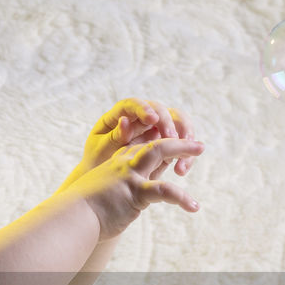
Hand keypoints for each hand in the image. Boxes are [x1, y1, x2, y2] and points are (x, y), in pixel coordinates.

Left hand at [65, 98, 202, 185]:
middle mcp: (141, 117)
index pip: (133, 104)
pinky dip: (185, 154)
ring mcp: (156, 128)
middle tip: (172, 140)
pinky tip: (181, 170)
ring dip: (184, 138)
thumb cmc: (98, 161)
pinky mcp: (167, 142)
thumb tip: (125, 121)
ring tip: (182, 157)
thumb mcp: (101, 150)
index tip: (152, 119)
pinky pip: (182, 143)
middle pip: (161, 110)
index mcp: (119, 114)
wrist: (104, 180)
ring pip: (178, 122)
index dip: (144, 109)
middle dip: (169, 124)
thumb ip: (114, 137)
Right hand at [73, 133, 204, 241]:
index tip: (177, 148)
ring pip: (160, 151)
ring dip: (182, 148)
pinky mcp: (135, 192)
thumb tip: (124, 204)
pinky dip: (181, 197)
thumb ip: (116, 193)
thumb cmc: (82, 212)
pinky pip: (164, 191)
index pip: (144, 147)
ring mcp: (129, 175)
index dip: (163, 145)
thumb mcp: (102, 196)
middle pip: (154, 142)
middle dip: (177, 139)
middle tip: (197, 144)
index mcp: (117, 164)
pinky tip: (193, 207)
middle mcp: (124, 164)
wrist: (71, 218)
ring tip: (200, 149)